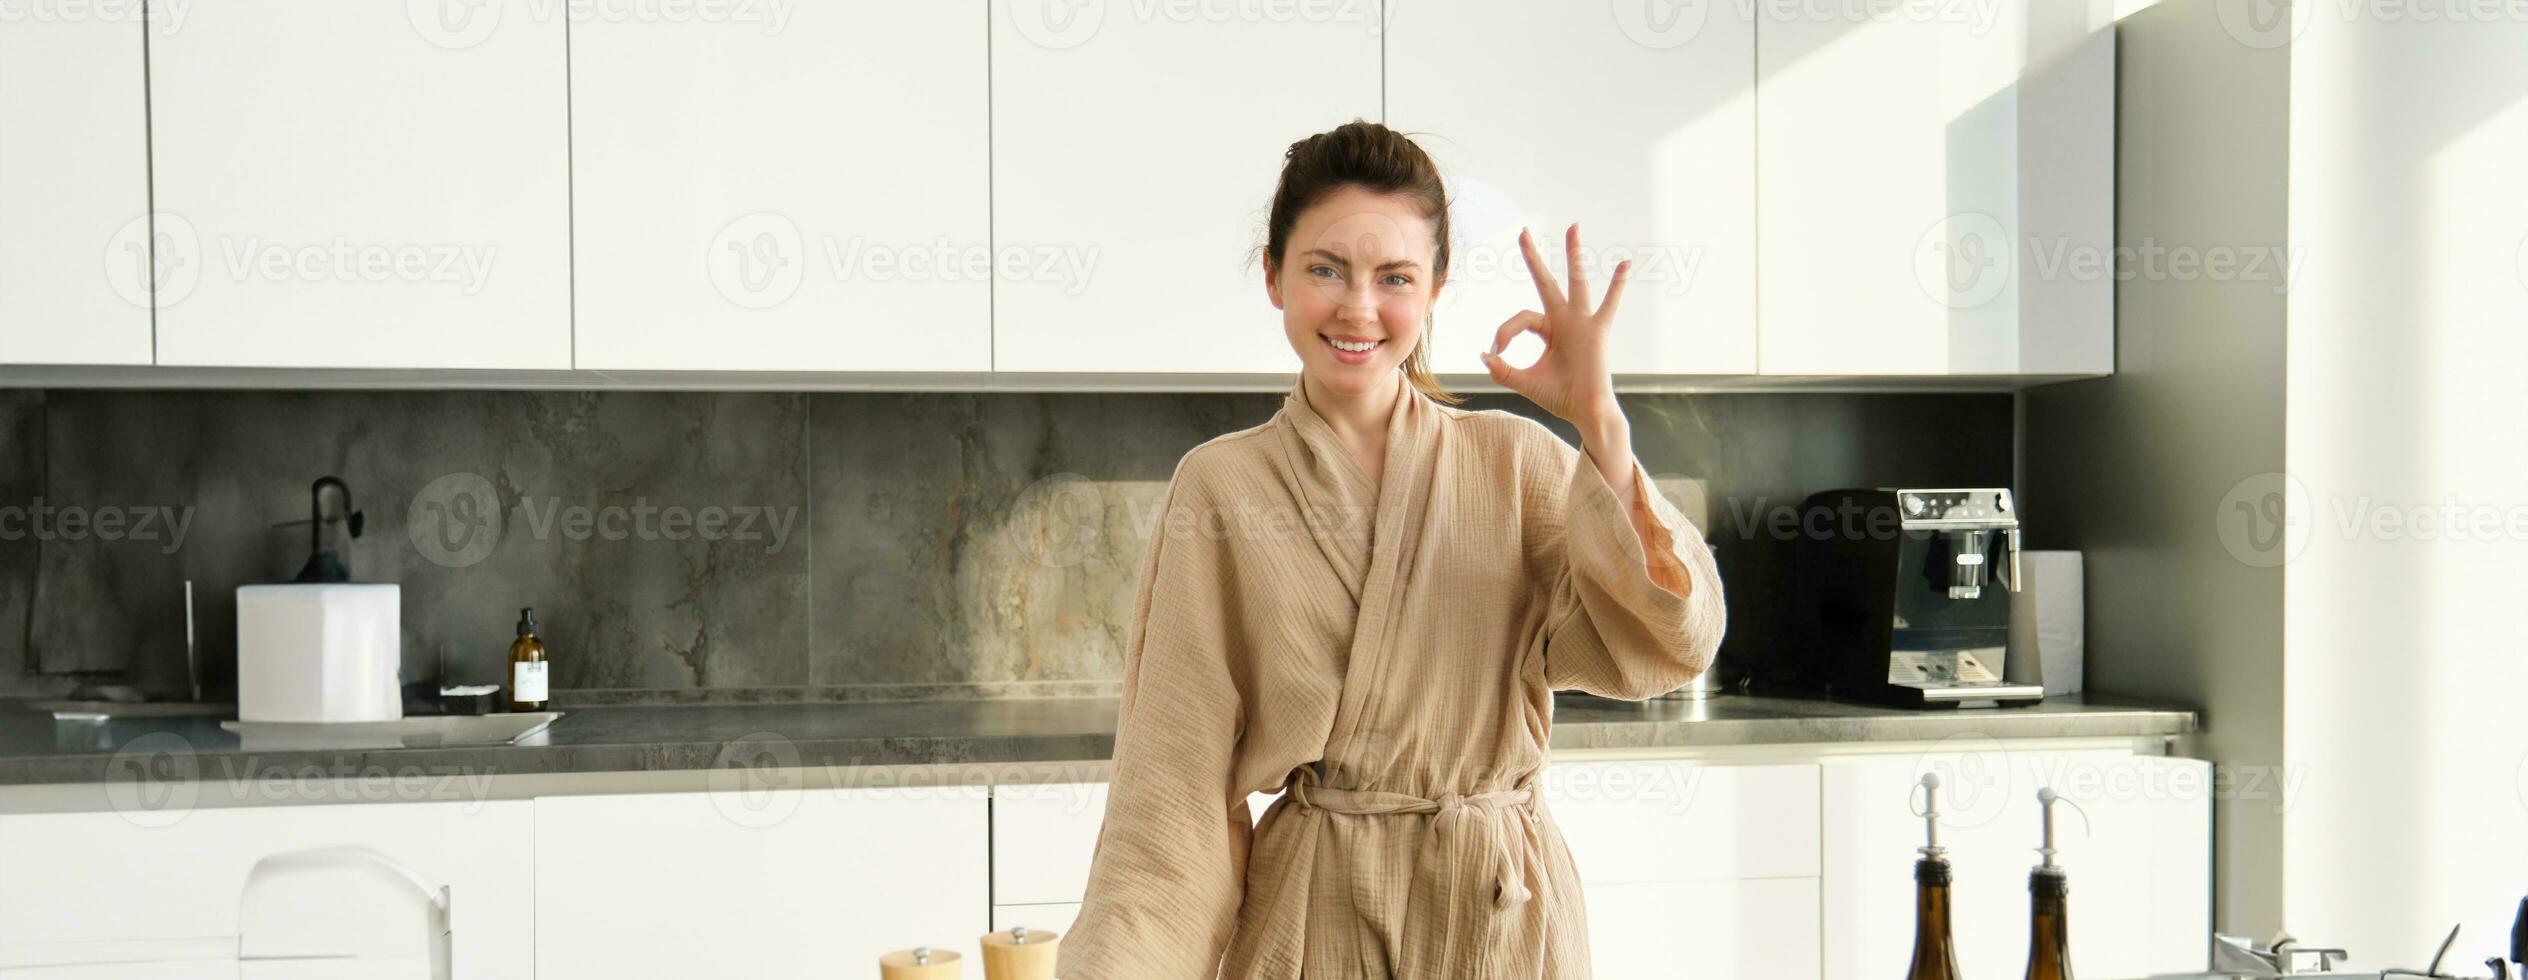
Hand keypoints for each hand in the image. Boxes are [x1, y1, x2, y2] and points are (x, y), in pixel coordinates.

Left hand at [1479, 224, 1628, 435]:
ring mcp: (1582, 322)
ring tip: (1572, 227)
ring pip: (1576, 282)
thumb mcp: (1525, 381)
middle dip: (1533, 258)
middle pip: (1545, 282)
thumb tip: (1484, 356)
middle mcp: (1565, 320)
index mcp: (1548, 329)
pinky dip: (1618, 285)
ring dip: (1573, 255)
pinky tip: (1625, 264)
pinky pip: (1609, 304)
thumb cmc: (1560, 396)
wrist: (1584, 412)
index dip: (1504, 332)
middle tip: (1523, 231)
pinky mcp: (1597, 331)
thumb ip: (1503, 370)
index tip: (1496, 353)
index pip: (1521, 318)